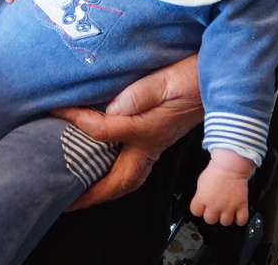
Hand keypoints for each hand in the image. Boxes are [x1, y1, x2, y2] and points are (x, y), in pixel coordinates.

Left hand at [52, 54, 202, 209]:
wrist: (218, 78)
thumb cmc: (192, 76)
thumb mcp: (164, 80)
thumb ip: (138, 95)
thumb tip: (112, 108)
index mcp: (149, 130)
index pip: (105, 132)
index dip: (79, 122)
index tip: (58, 111)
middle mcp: (151, 144)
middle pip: (120, 181)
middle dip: (93, 195)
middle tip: (67, 201)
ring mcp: (156, 145)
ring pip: (128, 180)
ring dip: (105, 191)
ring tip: (82, 195)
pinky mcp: (158, 139)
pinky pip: (134, 168)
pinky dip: (116, 177)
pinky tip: (103, 170)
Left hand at [190, 150, 253, 225]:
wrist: (231, 164)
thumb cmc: (216, 169)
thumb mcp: (201, 181)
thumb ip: (200, 194)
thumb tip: (202, 202)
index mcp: (202, 198)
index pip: (195, 212)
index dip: (199, 209)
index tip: (202, 207)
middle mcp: (214, 205)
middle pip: (210, 220)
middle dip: (212, 215)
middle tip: (216, 208)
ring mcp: (228, 207)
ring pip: (225, 222)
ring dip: (226, 217)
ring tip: (227, 211)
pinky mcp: (241, 205)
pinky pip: (241, 220)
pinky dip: (240, 220)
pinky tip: (237, 215)